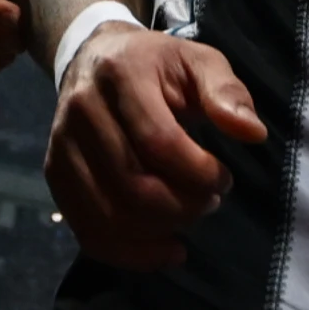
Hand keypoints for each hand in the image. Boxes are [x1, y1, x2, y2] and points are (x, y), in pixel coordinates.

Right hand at [43, 24, 268, 269]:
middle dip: (182, 207)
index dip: (197, 172)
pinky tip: (163, 250)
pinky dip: (128, 253)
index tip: (224, 179)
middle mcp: (83, 110)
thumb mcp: (201, 62)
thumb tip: (253, 134)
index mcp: (122, 75)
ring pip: (108, 215)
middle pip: (132, 185)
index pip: (158, 142)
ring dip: (158, 232)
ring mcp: (62, 145)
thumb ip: (227, 94)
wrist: (94, 56)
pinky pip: (87, 230)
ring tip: (188, 219)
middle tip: (210, 202)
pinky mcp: (55, 173)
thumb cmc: (158, 64)